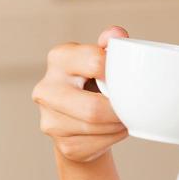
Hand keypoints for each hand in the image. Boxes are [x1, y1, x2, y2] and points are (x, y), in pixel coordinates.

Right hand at [32, 26, 128, 162]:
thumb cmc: (96, 82)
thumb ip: (111, 45)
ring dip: (119, 124)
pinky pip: (97, 144)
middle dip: (119, 110)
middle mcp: (46, 88)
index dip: (118, 72)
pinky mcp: (62, 145)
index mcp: (59, 58)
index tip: (129, 78)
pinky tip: (114, 129)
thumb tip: (117, 34)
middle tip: (132, 107)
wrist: (82, 118)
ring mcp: (49, 119)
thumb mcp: (102, 59)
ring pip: (96, 128)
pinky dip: (113, 138)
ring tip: (125, 116)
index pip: (94, 62)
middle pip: (93, 108)